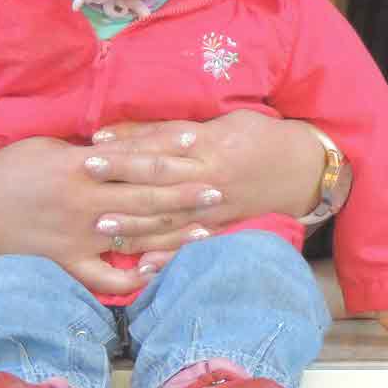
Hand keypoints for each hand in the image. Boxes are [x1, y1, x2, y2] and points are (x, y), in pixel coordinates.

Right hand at [0, 135, 213, 297]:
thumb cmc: (6, 170)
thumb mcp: (46, 147)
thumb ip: (85, 150)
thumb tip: (120, 145)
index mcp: (79, 167)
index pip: (135, 158)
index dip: (169, 152)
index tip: (199, 147)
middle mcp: (85, 203)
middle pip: (146, 198)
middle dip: (185, 195)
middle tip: (218, 191)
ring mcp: (78, 236)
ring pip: (135, 237)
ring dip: (173, 234)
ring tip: (205, 230)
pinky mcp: (67, 261)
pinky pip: (105, 276)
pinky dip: (132, 277)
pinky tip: (158, 273)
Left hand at [89, 111, 324, 256]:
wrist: (301, 169)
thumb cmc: (258, 136)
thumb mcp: (223, 121)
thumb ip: (178, 129)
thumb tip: (130, 131)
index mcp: (208, 143)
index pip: (160, 142)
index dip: (127, 143)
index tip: (95, 144)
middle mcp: (209, 176)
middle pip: (158, 177)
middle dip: (121, 179)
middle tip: (85, 178)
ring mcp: (215, 206)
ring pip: (170, 217)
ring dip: (135, 224)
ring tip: (102, 227)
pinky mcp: (222, 227)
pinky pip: (192, 244)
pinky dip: (168, 256)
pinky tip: (143, 266)